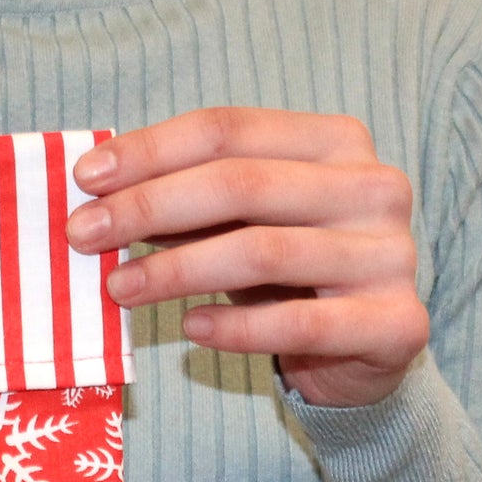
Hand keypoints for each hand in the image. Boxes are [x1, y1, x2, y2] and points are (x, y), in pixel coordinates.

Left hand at [66, 107, 427, 407]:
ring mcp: (391, 255)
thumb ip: (189, 203)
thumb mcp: (242, 225)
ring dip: (177, 270)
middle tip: (83, 235)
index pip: (230, 129)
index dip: (151, 150)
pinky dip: (237, 327)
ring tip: (118, 288)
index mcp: (337, 142)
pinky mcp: (398, 323)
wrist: (369, 352)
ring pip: (263, 251)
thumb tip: (98, 193)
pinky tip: (190, 330)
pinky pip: (302, 323)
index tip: (84, 178)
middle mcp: (374, 187)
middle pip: (242, 183)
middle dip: (149, 206)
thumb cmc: (292, 275)